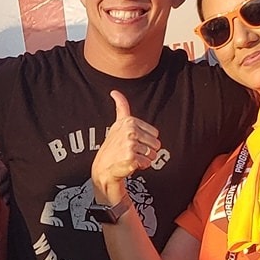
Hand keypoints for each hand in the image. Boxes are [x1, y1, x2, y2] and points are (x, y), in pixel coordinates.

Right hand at [90, 90, 162, 205]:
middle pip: (156, 144)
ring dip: (144, 159)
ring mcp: (130, 144)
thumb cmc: (113, 146)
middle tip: (133, 152)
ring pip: (153, 154)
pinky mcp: (131, 157)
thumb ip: (121, 107)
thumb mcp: (117, 124)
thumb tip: (115, 92)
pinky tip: (130, 164)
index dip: (146, 141)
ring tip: (131, 158)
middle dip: (147, 151)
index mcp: (129, 121)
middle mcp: (129, 130)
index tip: (133, 142)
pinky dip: (141, 166)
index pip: (155, 134)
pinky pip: (147, 163)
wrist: (103, 168)